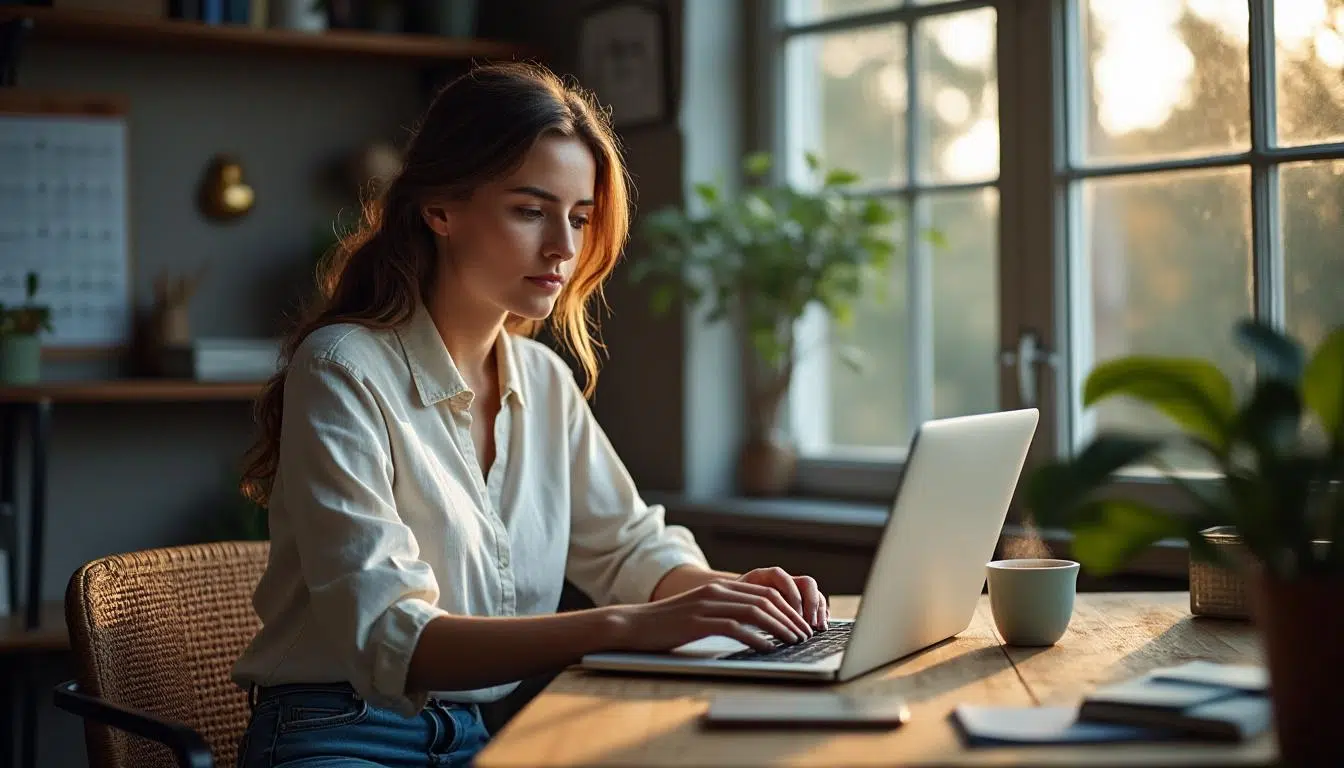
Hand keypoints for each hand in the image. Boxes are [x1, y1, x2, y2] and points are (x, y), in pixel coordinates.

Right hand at [609, 581, 813, 652]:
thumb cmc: (668, 624)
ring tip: (794, 642)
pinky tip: (768, 649)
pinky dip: (756, 638)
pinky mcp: (699, 622)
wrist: (634, 625)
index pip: (765, 592)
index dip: (788, 608)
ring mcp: (708, 605)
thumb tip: (757, 629)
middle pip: (766, 600)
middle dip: (790, 618)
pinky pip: (736, 627)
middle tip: (805, 635)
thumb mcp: (701, 613)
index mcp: (720, 587)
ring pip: (756, 612)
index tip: (801, 625)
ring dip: (780, 628)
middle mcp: (717, 591)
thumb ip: (726, 613)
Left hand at [736, 567, 828, 629]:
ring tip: (818, 628)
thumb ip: (742, 610)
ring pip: (814, 592)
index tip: (794, 617)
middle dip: (811, 604)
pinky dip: (821, 613)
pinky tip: (820, 628)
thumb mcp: (732, 607)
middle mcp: (781, 580)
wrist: (730, 604)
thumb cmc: (730, 607)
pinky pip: (816, 602)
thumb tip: (754, 622)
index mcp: (762, 576)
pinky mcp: (798, 602)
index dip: (792, 597)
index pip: (783, 577)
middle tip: (809, 624)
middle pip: (805, 583)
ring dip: (819, 610)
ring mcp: (792, 589)